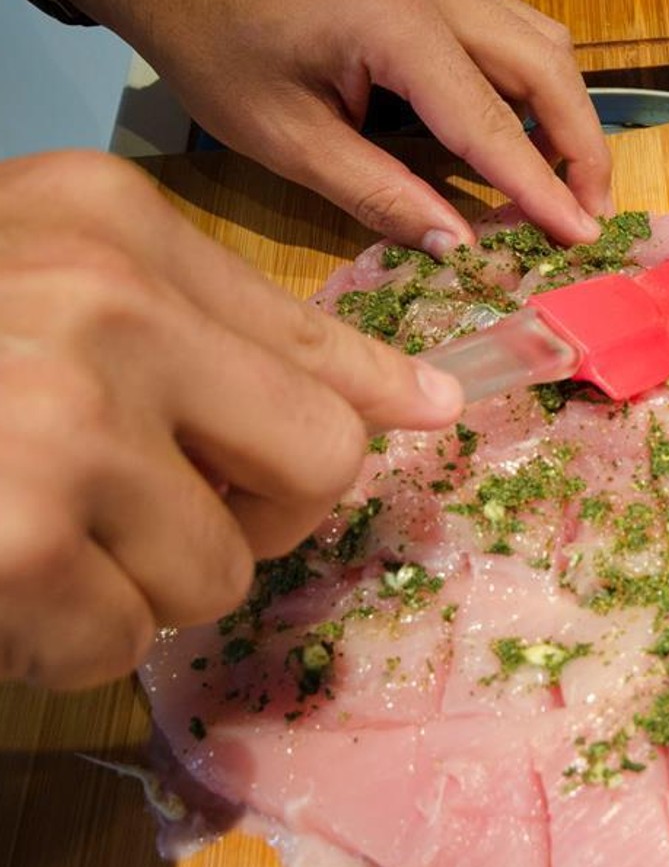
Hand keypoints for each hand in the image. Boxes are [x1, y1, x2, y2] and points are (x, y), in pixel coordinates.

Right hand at [0, 152, 465, 689]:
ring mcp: (60, 423)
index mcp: (114, 228)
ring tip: (41, 529)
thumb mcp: (59, 284)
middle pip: (316, 463)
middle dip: (255, 511)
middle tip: (160, 508)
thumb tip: (422, 401)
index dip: (371, 400)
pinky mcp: (19, 539)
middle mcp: (102, 306)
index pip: (319, 343)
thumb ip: (230, 334)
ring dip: (141, 580)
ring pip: (220, 570)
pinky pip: (124, 638)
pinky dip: (66, 633)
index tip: (429, 415)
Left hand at [54, 0, 611, 255]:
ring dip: (566, 112)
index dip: (542, 187)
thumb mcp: (285, 140)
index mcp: (392, 21)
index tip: (583, 238)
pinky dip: (534, 86)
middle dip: (581, 145)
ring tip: (568, 184)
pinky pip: (511, 29)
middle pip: (547, 63)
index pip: (491, 120)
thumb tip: (459, 247)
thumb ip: (380, 193)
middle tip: (590, 216)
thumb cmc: (212, 48)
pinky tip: (524, 136)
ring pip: (540, 39)